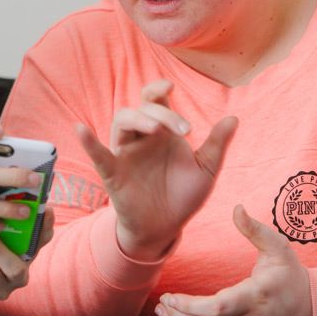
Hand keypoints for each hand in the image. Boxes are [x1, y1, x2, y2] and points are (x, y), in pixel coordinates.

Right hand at [76, 79, 237, 260]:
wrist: (167, 227)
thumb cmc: (183, 195)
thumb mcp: (205, 169)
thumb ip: (217, 144)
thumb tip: (234, 118)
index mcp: (162, 132)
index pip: (156, 101)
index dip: (159, 90)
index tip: (171, 88)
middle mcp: (141, 137)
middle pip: (142, 109)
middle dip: (162, 113)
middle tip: (185, 130)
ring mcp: (125, 153)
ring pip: (121, 122)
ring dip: (138, 119)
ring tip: (156, 129)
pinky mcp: (113, 173)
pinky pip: (98, 154)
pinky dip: (89, 142)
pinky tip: (82, 129)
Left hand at [154, 205, 311, 315]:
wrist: (313, 312)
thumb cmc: (292, 278)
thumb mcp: (279, 248)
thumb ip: (255, 229)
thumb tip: (237, 208)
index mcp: (257, 297)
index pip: (218, 308)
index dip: (190, 306)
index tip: (171, 296)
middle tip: (163, 301)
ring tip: (164, 311)